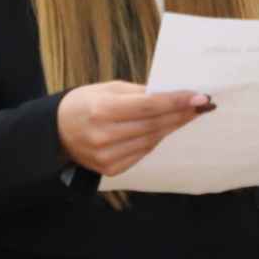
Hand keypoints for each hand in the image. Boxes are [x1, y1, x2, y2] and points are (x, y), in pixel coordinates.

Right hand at [56, 82, 210, 176]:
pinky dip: (156, 139)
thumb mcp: (107, 89)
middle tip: (202, 105)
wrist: (55, 133)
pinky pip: (143, 152)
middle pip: (155, 124)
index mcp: (102, 110)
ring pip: (152, 140)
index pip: (150, 106)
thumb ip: (139, 92)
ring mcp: (108, 157)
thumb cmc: (83, 104)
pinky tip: (166, 128)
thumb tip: (171, 92)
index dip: (177, 102)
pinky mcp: (111, 169)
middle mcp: (105, 136)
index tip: (201, 97)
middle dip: (182, 113)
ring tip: (189, 114)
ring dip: (173, 126)